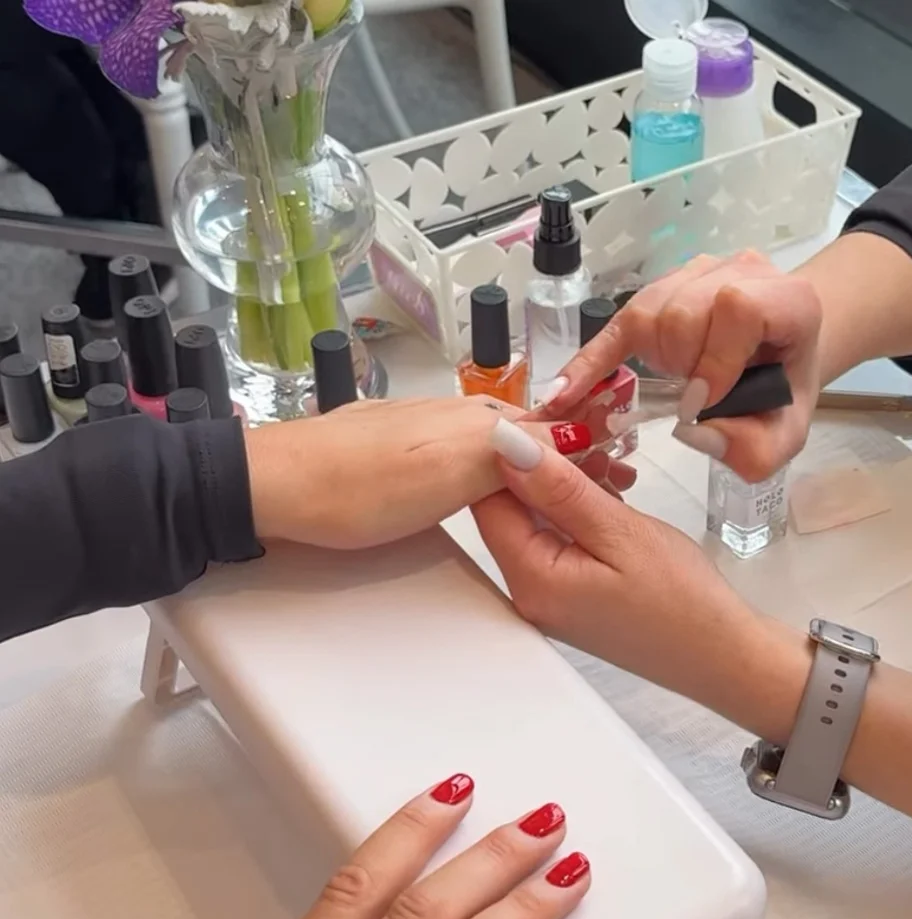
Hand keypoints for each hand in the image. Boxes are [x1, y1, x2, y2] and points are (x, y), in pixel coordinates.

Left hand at [244, 396, 635, 548]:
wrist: (274, 488)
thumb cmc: (357, 488)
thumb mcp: (449, 475)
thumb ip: (512, 456)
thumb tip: (571, 438)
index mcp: (476, 420)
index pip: (553, 427)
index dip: (589, 450)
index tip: (620, 474)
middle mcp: (455, 415)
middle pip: (529, 433)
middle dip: (565, 456)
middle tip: (600, 489)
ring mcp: (423, 429)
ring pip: (496, 443)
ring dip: (529, 465)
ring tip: (552, 493)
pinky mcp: (396, 448)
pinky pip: (461, 454)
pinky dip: (488, 470)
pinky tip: (484, 488)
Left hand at [473, 426, 773, 719]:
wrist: (721, 655)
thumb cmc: (682, 603)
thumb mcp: (621, 532)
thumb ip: (560, 488)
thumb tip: (508, 446)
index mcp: (532, 580)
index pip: (489, 500)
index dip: (512, 454)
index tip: (551, 424)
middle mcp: (528, 593)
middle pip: (511, 509)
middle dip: (545, 467)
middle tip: (589, 438)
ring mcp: (549, 597)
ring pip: (537, 520)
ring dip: (568, 486)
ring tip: (613, 469)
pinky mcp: (570, 595)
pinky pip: (559, 539)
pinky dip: (580, 511)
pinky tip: (613, 495)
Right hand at [537, 250, 822, 481]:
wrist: (784, 357)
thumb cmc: (783, 393)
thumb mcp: (785, 435)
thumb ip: (754, 446)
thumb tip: (693, 431)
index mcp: (786, 300)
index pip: (737, 309)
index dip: (715, 359)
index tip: (703, 402)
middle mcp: (741, 271)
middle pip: (684, 312)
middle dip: (681, 365)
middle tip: (693, 397)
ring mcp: (697, 272)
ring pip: (649, 310)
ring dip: (654, 359)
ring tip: (675, 380)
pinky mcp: (662, 288)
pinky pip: (617, 323)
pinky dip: (591, 361)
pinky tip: (563, 392)